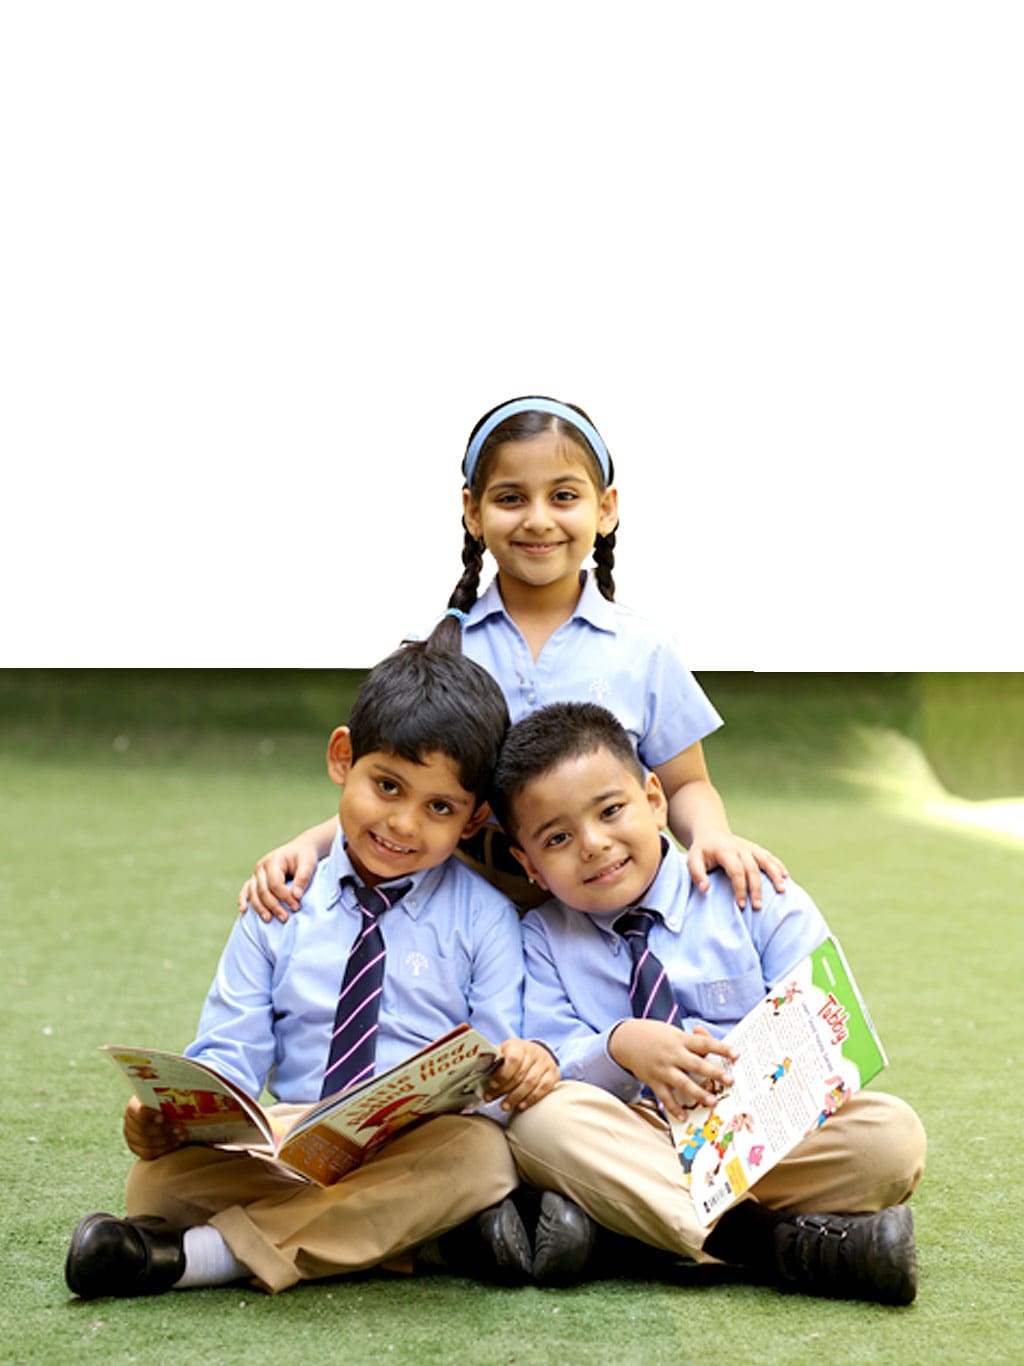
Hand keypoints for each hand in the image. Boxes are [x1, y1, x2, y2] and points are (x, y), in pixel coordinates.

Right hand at [123, 1096, 185, 1160]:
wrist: (158, 1114)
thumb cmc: (163, 1102)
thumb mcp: (163, 1098)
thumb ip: (166, 1099)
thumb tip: (179, 1093)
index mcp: (133, 1106)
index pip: (137, 1111)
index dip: (149, 1115)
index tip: (163, 1117)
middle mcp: (129, 1122)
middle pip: (143, 1129)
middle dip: (164, 1130)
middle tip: (181, 1129)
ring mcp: (130, 1137)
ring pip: (146, 1143)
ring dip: (167, 1140)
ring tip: (182, 1136)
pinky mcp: (136, 1148)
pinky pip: (148, 1153)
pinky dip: (163, 1150)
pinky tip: (175, 1143)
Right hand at [237, 838, 319, 922]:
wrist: (300, 849)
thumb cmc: (305, 856)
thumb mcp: (308, 863)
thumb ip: (303, 878)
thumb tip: (296, 896)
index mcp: (273, 860)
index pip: (276, 883)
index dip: (285, 897)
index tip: (296, 907)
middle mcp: (261, 867)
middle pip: (263, 890)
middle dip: (274, 906)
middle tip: (285, 918)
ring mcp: (256, 873)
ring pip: (254, 893)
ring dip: (260, 908)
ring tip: (269, 919)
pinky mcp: (255, 879)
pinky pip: (246, 890)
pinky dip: (243, 899)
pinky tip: (244, 910)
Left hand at [485, 1038, 559, 1112]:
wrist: (535, 1054)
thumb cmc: (513, 1057)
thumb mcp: (501, 1053)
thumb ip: (490, 1060)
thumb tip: (473, 1067)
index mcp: (517, 1045)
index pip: (512, 1059)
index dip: (502, 1074)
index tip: (491, 1085)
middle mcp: (533, 1052)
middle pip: (519, 1074)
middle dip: (504, 1090)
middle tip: (491, 1099)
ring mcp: (545, 1062)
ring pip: (530, 1083)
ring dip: (516, 1097)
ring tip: (505, 1106)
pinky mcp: (554, 1073)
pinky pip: (544, 1088)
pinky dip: (532, 1099)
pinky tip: (522, 1106)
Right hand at [608, 1020, 737, 1120]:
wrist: (625, 1039)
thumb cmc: (654, 1035)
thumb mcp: (673, 1032)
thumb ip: (692, 1040)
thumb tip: (709, 1042)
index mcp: (680, 1040)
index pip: (703, 1043)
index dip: (721, 1048)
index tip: (737, 1054)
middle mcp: (672, 1054)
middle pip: (696, 1064)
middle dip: (714, 1072)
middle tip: (730, 1080)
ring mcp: (662, 1069)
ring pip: (682, 1083)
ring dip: (698, 1092)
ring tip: (713, 1101)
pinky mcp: (653, 1081)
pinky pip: (665, 1096)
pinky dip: (674, 1107)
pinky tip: (684, 1116)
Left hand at [687, 831, 787, 910]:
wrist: (710, 833)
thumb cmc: (701, 851)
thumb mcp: (692, 860)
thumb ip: (697, 874)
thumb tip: (705, 889)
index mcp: (725, 851)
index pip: (736, 870)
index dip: (740, 888)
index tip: (741, 905)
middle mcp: (740, 848)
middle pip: (752, 868)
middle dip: (756, 888)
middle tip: (758, 907)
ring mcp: (750, 847)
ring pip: (766, 860)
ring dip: (775, 875)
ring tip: (782, 890)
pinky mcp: (756, 849)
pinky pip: (769, 857)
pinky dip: (778, 866)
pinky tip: (786, 877)